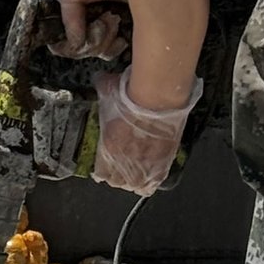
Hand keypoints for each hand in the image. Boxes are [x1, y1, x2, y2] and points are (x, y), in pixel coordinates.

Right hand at [50, 0, 128, 59]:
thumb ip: (69, 19)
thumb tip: (76, 45)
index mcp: (61, 22)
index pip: (61, 48)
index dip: (75, 45)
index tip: (91, 28)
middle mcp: (77, 31)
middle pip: (81, 53)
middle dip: (97, 38)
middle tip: (107, 17)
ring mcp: (95, 34)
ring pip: (98, 53)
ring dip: (109, 39)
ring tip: (115, 18)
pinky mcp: (114, 35)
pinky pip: (112, 53)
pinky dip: (118, 45)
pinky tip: (121, 31)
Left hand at [92, 68, 202, 196]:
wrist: (157, 96)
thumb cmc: (131, 95)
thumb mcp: (108, 91)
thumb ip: (102, 89)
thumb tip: (99, 79)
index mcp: (108, 147)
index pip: (101, 173)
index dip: (103, 173)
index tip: (105, 170)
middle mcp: (124, 159)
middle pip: (118, 182)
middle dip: (118, 178)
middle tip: (122, 172)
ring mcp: (144, 163)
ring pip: (136, 185)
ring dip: (135, 182)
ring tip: (136, 177)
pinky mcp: (164, 161)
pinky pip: (155, 182)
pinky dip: (152, 182)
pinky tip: (150, 180)